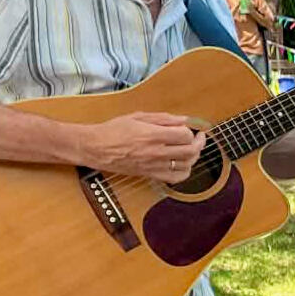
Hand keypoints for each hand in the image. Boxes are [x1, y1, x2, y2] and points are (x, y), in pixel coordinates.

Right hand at [78, 110, 204, 182]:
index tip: (188, 127)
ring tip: (191, 149)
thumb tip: (184, 119)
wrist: (96, 148)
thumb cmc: (113, 130)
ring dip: (194, 157)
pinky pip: (175, 178)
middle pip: (190, 151)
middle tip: (198, 137)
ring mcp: (153, 165)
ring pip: (186, 165)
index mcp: (153, 134)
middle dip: (199, 143)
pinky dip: (185, 172)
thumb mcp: (138, 117)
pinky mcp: (150, 174)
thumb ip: (163, 118)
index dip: (190, 130)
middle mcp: (156, 152)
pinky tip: (183, 164)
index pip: (185, 134)